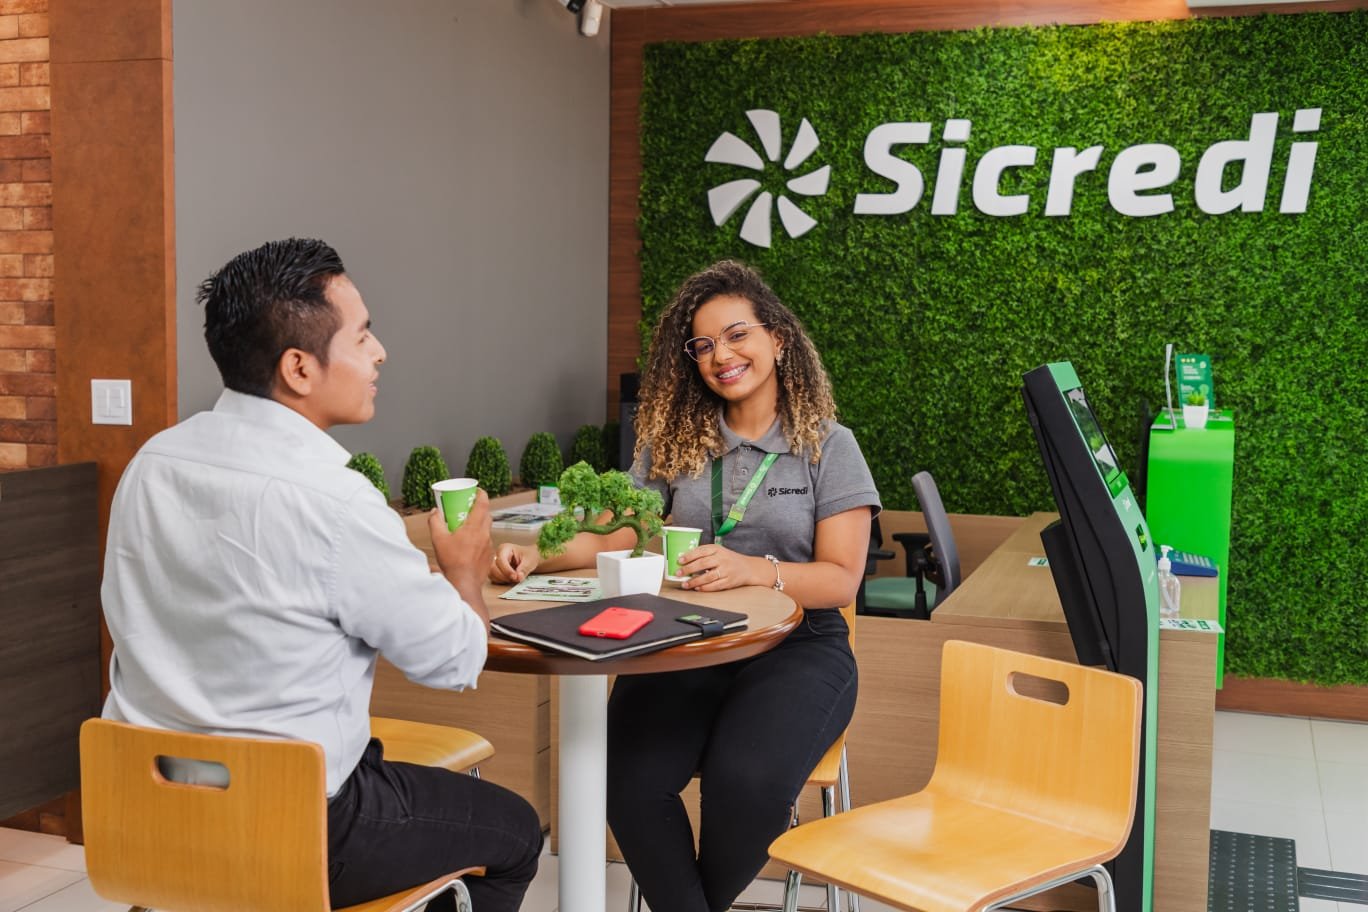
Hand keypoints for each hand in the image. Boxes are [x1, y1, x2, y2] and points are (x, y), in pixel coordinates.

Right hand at [429, 491, 492, 605]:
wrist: (464, 583)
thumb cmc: (452, 561)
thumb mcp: (438, 539)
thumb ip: (435, 522)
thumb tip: (434, 512)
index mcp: (474, 527)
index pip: (483, 503)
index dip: (481, 494)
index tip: (477, 490)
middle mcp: (485, 534)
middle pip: (486, 514)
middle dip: (478, 508)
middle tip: (467, 508)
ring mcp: (489, 545)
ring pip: (486, 529)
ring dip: (478, 525)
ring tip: (465, 528)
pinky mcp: (489, 555)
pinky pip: (486, 542)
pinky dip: (479, 539)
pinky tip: (468, 546)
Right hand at [490, 542, 539, 583]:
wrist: (530, 558)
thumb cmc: (530, 556)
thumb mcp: (530, 561)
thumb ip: (524, 569)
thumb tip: (518, 577)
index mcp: (504, 548)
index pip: (501, 560)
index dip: (507, 570)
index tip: (515, 577)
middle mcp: (497, 555)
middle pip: (493, 568)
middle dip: (504, 576)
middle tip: (516, 579)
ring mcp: (495, 563)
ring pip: (492, 574)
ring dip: (503, 579)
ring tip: (514, 578)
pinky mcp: (495, 571)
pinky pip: (493, 578)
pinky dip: (501, 581)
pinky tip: (510, 579)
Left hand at [677, 542, 760, 591]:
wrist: (748, 568)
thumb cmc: (729, 559)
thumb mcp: (718, 551)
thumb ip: (704, 554)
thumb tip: (685, 559)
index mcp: (718, 549)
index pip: (701, 551)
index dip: (689, 556)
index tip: (680, 560)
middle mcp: (722, 559)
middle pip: (703, 563)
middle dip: (689, 569)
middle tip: (678, 573)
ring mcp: (726, 571)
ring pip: (708, 576)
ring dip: (695, 581)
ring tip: (685, 584)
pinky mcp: (729, 581)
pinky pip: (715, 586)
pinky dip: (705, 588)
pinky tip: (697, 588)